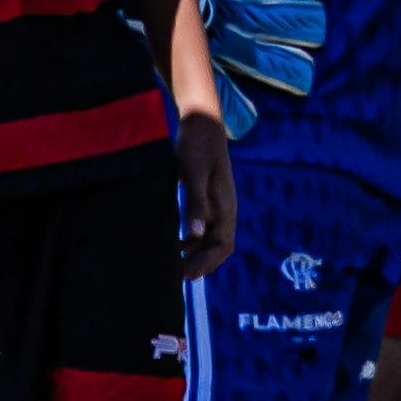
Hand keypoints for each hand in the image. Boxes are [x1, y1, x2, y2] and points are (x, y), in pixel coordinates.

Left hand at [171, 107, 239, 282]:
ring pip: (211, 239)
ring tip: (175, 267)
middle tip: (179, 277)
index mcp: (225, 206)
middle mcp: (224, 209)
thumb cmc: (197, 146)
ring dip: (196, 255)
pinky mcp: (206, 199)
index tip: (186, 275)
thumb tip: (194, 235)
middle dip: (202, 264)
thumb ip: (195, 203)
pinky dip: (192, 241)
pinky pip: (203, 228)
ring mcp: (217, 204)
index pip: (222, 245)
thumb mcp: (193, 174)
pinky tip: (176, 245)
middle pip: (218, 247)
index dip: (206, 263)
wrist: (201, 123)